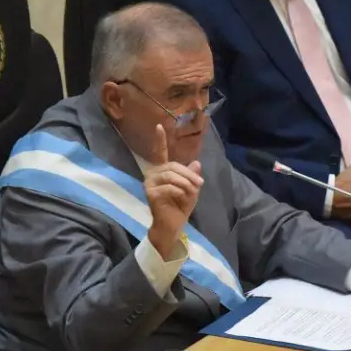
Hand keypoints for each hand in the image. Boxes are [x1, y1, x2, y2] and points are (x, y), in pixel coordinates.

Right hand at [143, 124, 203, 256]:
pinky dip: (180, 191)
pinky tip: (182, 198)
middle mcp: (152, 174)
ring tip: (193, 192)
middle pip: (172, 166)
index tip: (159, 126)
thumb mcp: (191, 189)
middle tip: (200, 184)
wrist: (173, 225)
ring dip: (186, 183)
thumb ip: (192, 176)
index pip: (160, 153)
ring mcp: (149, 183)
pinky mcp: (150, 193)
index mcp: (162, 171)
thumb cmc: (180, 207)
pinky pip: (169, 187)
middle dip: (188, 174)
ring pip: (171, 175)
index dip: (160, 140)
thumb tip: (197, 162)